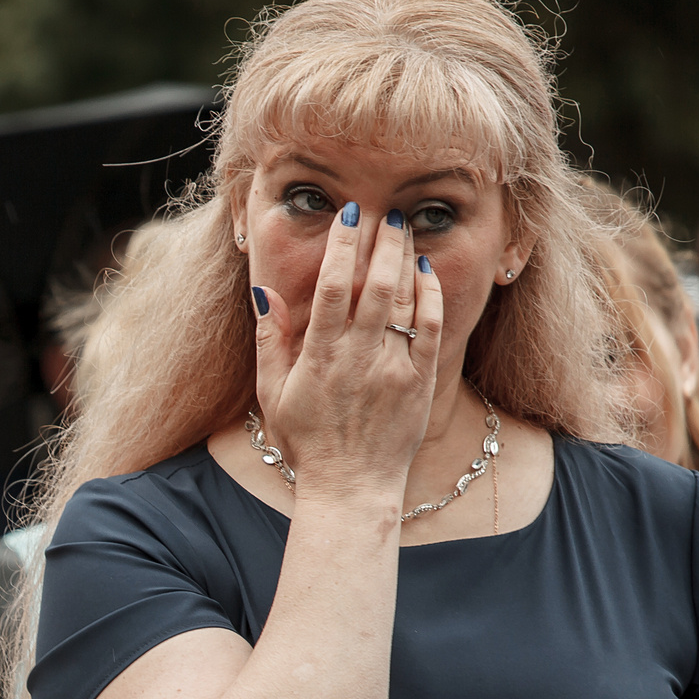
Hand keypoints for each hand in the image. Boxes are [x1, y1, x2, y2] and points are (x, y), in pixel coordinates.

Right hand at [251, 202, 443, 508]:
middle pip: (375, 284)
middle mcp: (358, 358)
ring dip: (406, 258)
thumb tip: (267, 292)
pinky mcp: (420, 382)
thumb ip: (269, 341)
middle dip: (382, 241)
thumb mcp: (271, 394)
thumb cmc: (307, 441)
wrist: (351, 487)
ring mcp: (393, 369)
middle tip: (386, 211)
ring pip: (405, 300)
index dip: (343, 245)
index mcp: (319, 357)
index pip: (333, 287)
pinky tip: (425, 270)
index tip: (349, 214)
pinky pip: (431, 328)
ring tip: (406, 228)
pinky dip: (430, 295)